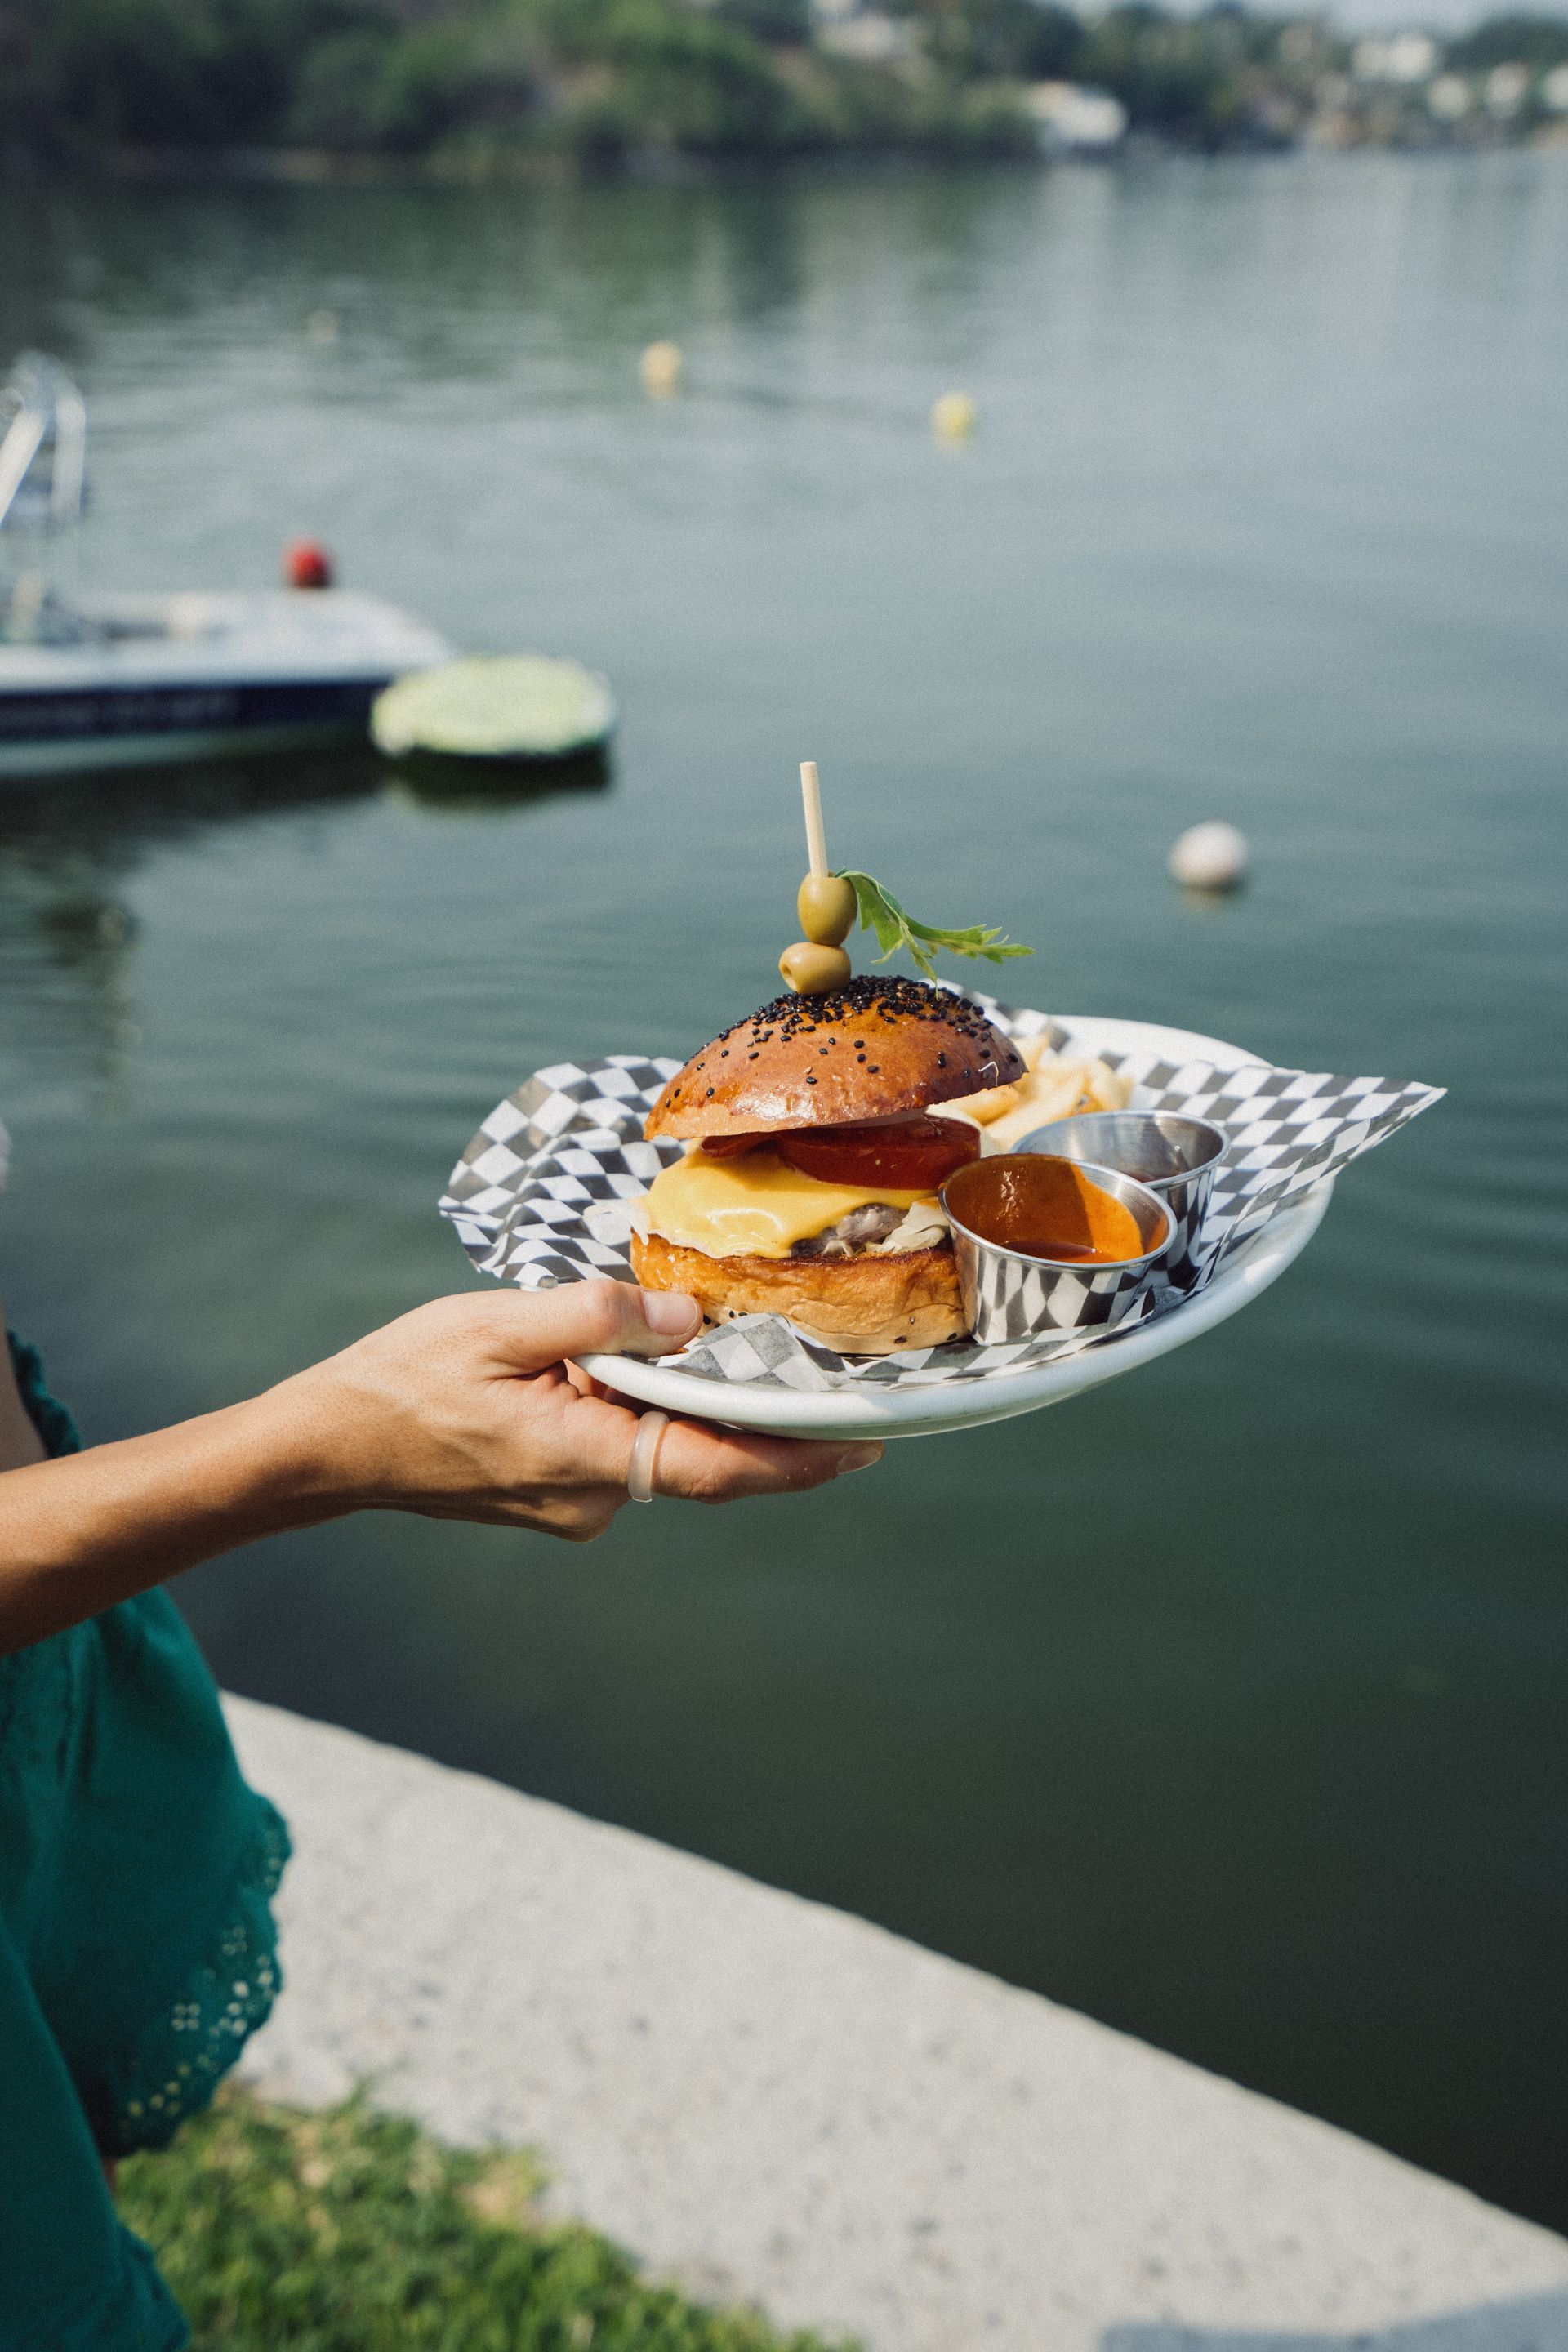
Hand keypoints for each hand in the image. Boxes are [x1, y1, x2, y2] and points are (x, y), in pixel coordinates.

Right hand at [279, 1281, 881, 1542]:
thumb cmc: (402, 1383)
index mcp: (589, 1461)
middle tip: (821, 1357)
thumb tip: (691, 1319)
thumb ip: (602, 1318)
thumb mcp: (501, 1325)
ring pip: (658, 1439)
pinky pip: (621, 1440)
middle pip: (700, 1448)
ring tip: (706, 1327)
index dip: (802, 1457)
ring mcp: (575, 1501)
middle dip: (753, 1406)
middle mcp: (595, 1498)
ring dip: (680, 1391)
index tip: (870, 1443)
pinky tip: (627, 1350)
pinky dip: (638, 1399)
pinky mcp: (558, 1488)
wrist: (326, 1446)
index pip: (721, 1468)